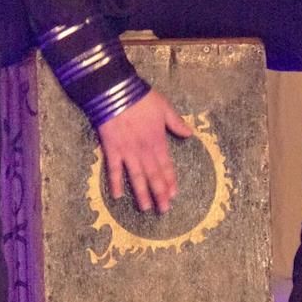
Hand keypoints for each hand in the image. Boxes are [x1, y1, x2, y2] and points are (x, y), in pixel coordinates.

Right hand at [96, 89, 192, 213]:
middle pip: (153, 175)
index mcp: (157, 141)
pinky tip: (117, 196)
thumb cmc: (142, 98)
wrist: (116, 92)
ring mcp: (127, 152)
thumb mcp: (164, 107)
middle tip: (163, 210)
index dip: (170, 181)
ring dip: (141, 193)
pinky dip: (115, 183)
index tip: (173, 195)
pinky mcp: (112, 149)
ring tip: (146, 209)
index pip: (166, 165)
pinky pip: (113, 169)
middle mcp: (144, 150)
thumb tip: (190, 134)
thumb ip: (176, 123)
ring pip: (136, 177)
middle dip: (159, 193)